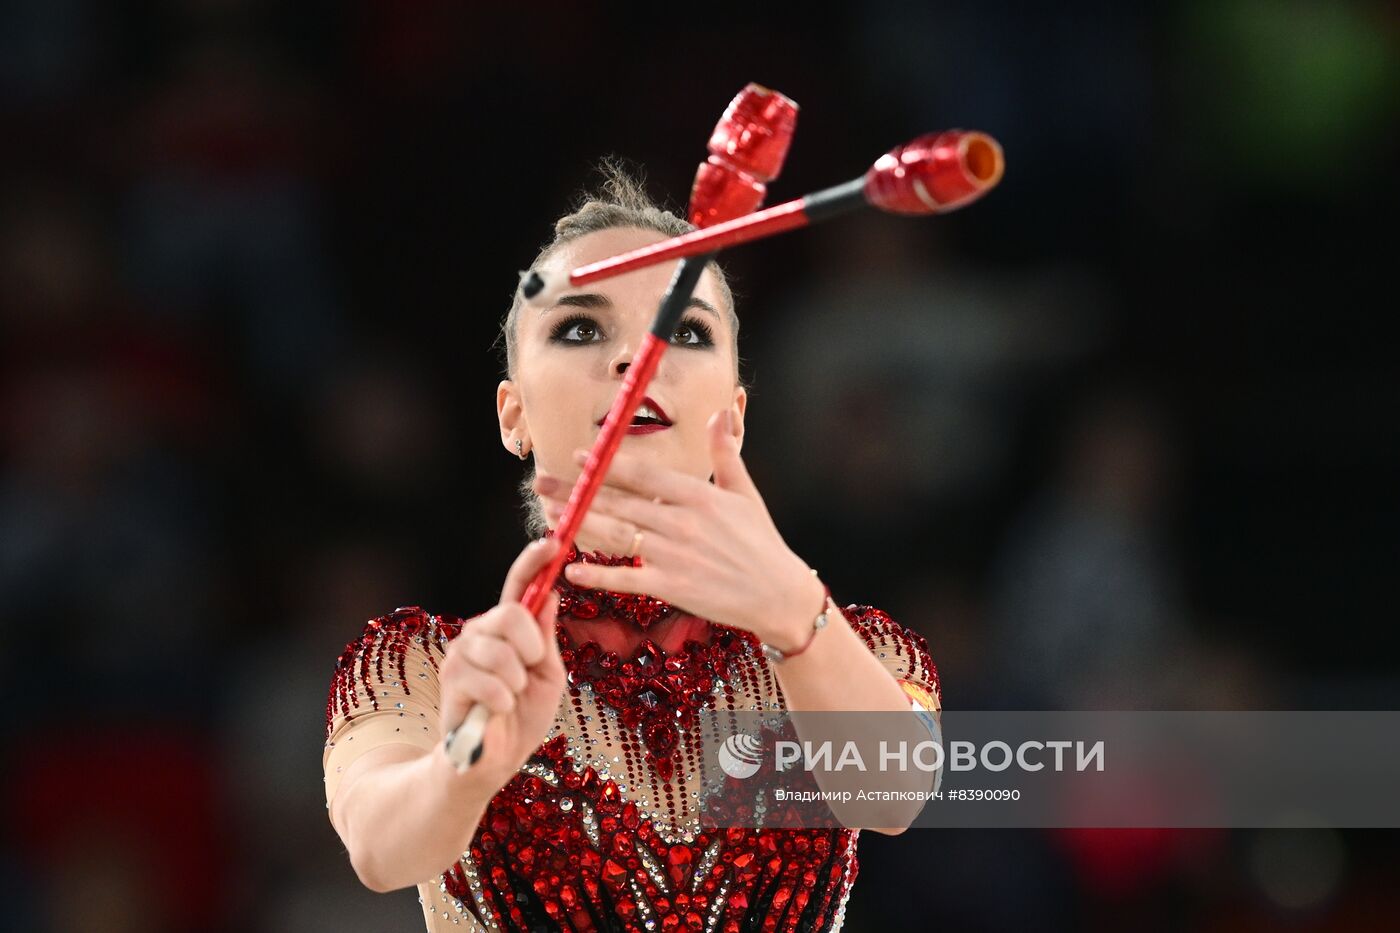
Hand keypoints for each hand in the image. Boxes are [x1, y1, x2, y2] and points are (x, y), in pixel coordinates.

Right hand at [438, 538, 566, 784]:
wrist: (493, 760)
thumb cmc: (522, 716)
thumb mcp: (548, 676)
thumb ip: (546, 639)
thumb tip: (550, 594)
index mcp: (507, 629)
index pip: (518, 585)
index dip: (533, 561)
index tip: (555, 542)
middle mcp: (480, 632)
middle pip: (512, 613)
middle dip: (531, 647)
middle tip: (528, 672)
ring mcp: (461, 653)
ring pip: (501, 650)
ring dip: (516, 681)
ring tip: (509, 697)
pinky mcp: (450, 680)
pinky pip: (491, 682)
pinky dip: (504, 701)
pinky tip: (496, 711)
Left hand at [533, 410, 823, 648]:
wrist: (779, 594)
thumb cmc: (761, 542)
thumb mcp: (745, 492)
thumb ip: (725, 452)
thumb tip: (721, 412)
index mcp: (699, 495)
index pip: (643, 474)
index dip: (607, 464)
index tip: (579, 456)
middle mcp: (683, 523)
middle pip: (619, 502)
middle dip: (577, 491)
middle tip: (542, 484)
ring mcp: (675, 556)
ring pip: (616, 535)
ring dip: (578, 525)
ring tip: (549, 516)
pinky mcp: (672, 587)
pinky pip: (627, 578)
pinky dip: (599, 575)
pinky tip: (572, 570)